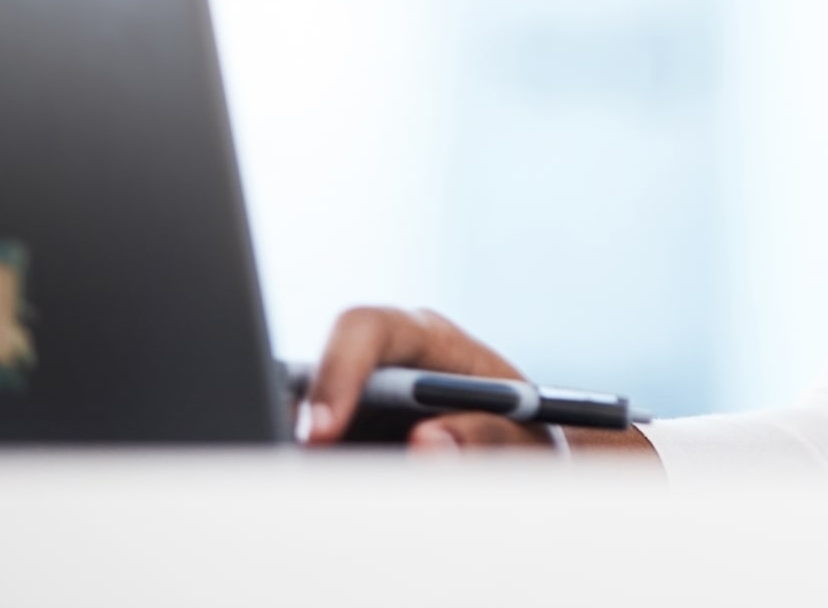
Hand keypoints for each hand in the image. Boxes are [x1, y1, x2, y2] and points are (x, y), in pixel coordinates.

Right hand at [299, 305, 654, 458]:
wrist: (527, 457)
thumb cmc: (529, 435)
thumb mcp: (525, 438)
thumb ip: (487, 436)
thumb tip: (428, 441)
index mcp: (431, 340)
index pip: (368, 329)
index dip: (338, 374)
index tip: (323, 432)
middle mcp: (387, 361)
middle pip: (318, 370)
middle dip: (299, 418)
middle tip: (298, 470)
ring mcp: (362, 399)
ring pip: (306, 415)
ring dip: (305, 453)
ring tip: (318, 493)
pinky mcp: (349, 436)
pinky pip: (316, 451)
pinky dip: (315, 473)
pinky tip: (326, 497)